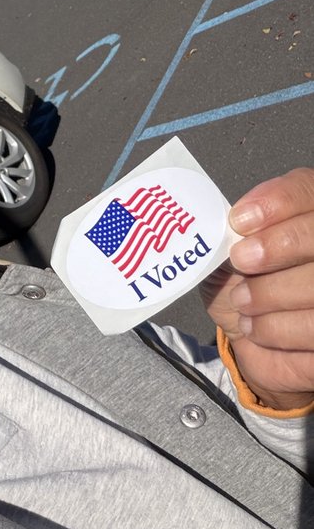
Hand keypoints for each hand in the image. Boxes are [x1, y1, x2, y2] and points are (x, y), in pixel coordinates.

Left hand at [202, 168, 313, 410]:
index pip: (305, 190)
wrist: (253, 338)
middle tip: (240, 260)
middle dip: (277, 246)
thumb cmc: (239, 283)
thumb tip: (233, 218)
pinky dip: (277, 327)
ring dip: (271, 293)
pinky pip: (312, 326)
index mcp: (305, 213)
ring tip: (241, 301)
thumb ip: (229, 229)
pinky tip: (254, 326)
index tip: (240, 220)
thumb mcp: (223, 251)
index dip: (278, 201)